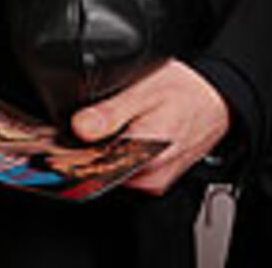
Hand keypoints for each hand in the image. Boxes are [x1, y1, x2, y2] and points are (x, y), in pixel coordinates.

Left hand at [70, 59, 229, 194]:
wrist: (217, 100)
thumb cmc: (186, 92)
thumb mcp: (146, 88)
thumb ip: (111, 112)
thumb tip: (79, 128)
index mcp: (143, 156)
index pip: (88, 167)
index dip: (66, 153)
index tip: (54, 140)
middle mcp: (148, 178)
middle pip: (97, 171)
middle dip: (85, 149)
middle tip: (88, 121)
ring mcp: (152, 182)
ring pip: (109, 172)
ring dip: (100, 152)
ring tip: (109, 124)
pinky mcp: (154, 180)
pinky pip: (124, 172)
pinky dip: (117, 155)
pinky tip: (122, 135)